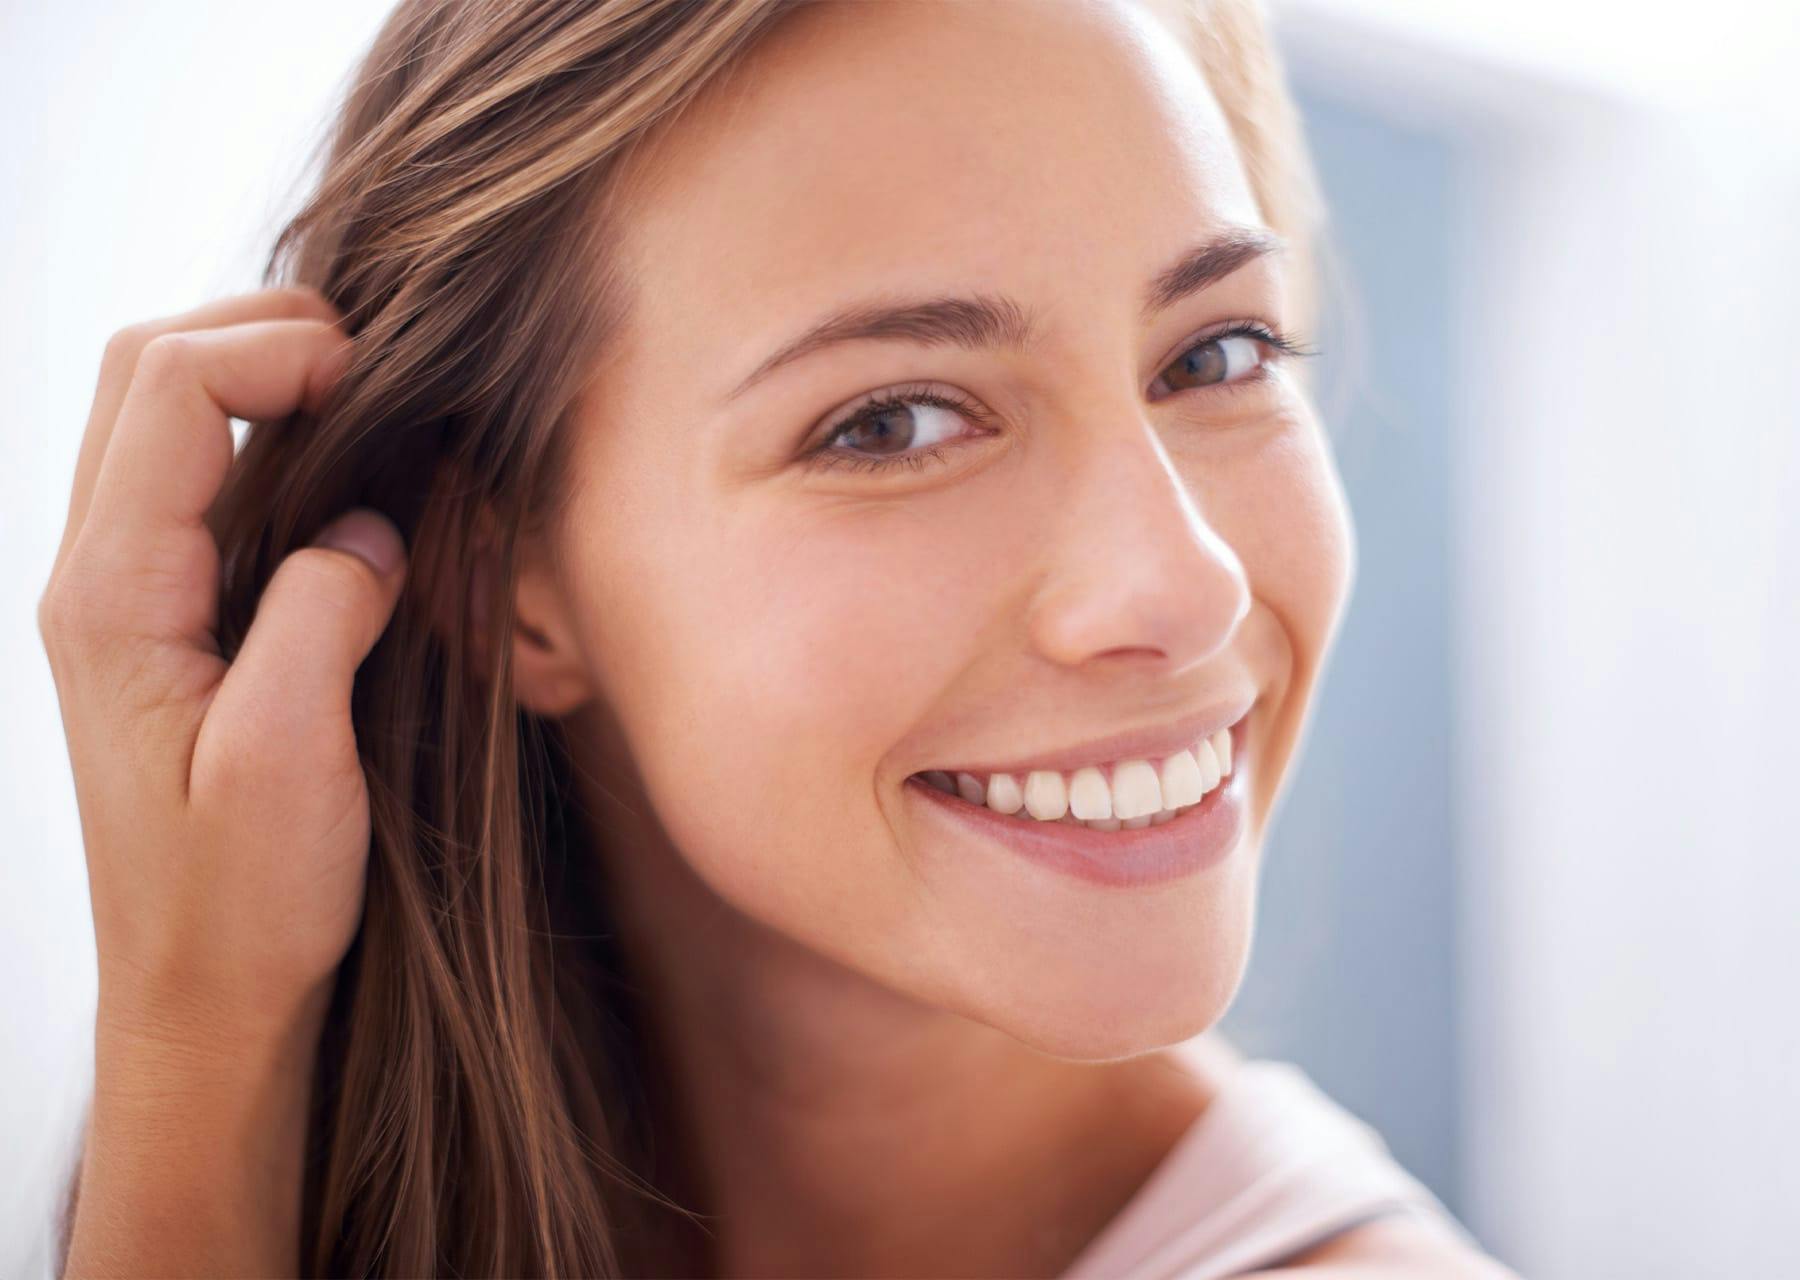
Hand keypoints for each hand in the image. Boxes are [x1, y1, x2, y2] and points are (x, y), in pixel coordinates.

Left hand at [38, 285, 407, 1045]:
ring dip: (256, 376)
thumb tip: (369, 526)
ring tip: (366, 398)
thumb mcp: (292, 765)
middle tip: (377, 365)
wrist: (198, 996)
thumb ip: (323, 619)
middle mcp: (97, 578)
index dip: (278, 350)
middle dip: (259, 331)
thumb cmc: (240, 902)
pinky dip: (261, 438)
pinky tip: (340, 471)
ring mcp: (122, 597)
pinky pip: (192, 480)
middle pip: (142, 370)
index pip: (169, 389)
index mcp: (114, 597)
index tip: (383, 384)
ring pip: (158, 414)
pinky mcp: (162, 622)